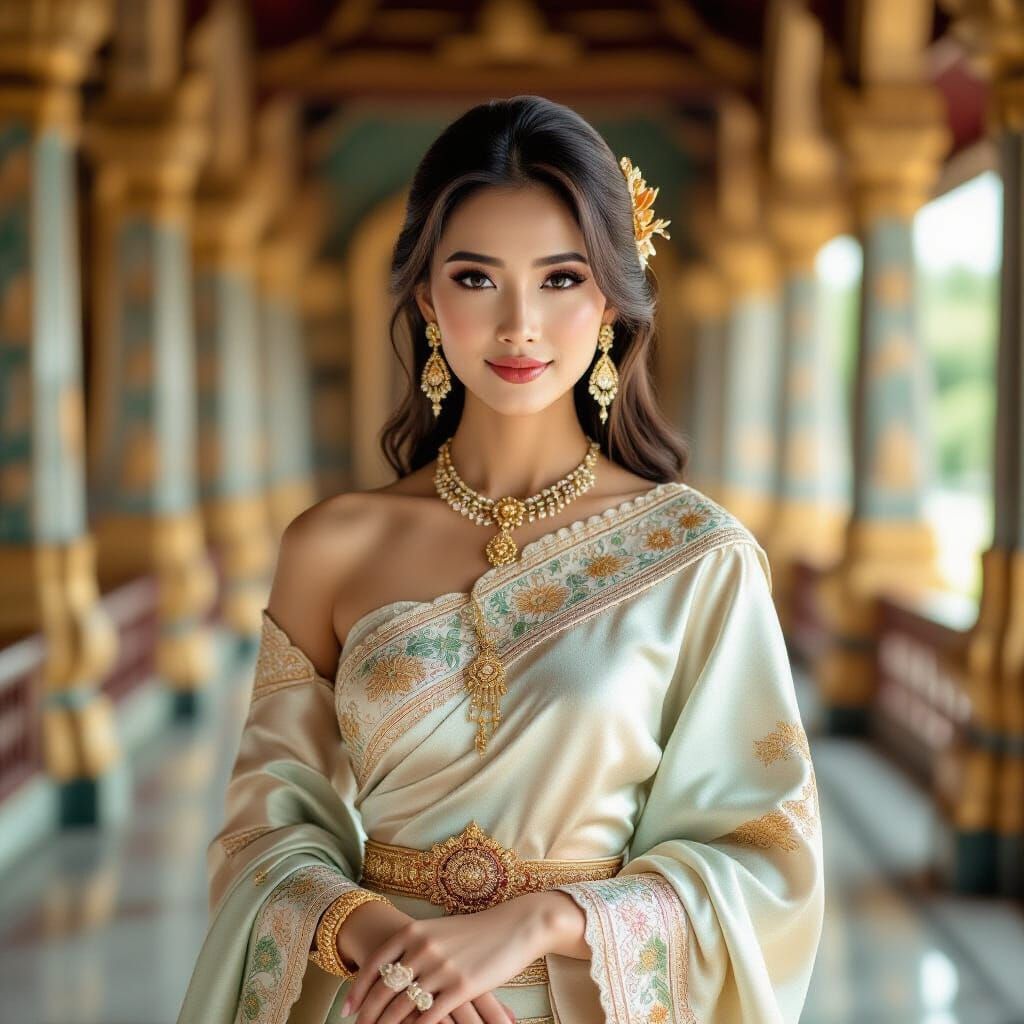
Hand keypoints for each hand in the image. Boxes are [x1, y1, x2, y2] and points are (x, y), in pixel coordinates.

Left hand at [341, 893, 552, 1023]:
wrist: (514, 926)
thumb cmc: (475, 931)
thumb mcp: (439, 931)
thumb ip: (414, 946)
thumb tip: (389, 970)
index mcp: (414, 931)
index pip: (374, 964)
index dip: (357, 990)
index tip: (348, 1010)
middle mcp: (423, 949)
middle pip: (383, 989)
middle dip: (367, 1014)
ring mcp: (441, 969)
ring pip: (402, 1007)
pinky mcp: (461, 987)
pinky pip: (429, 1017)